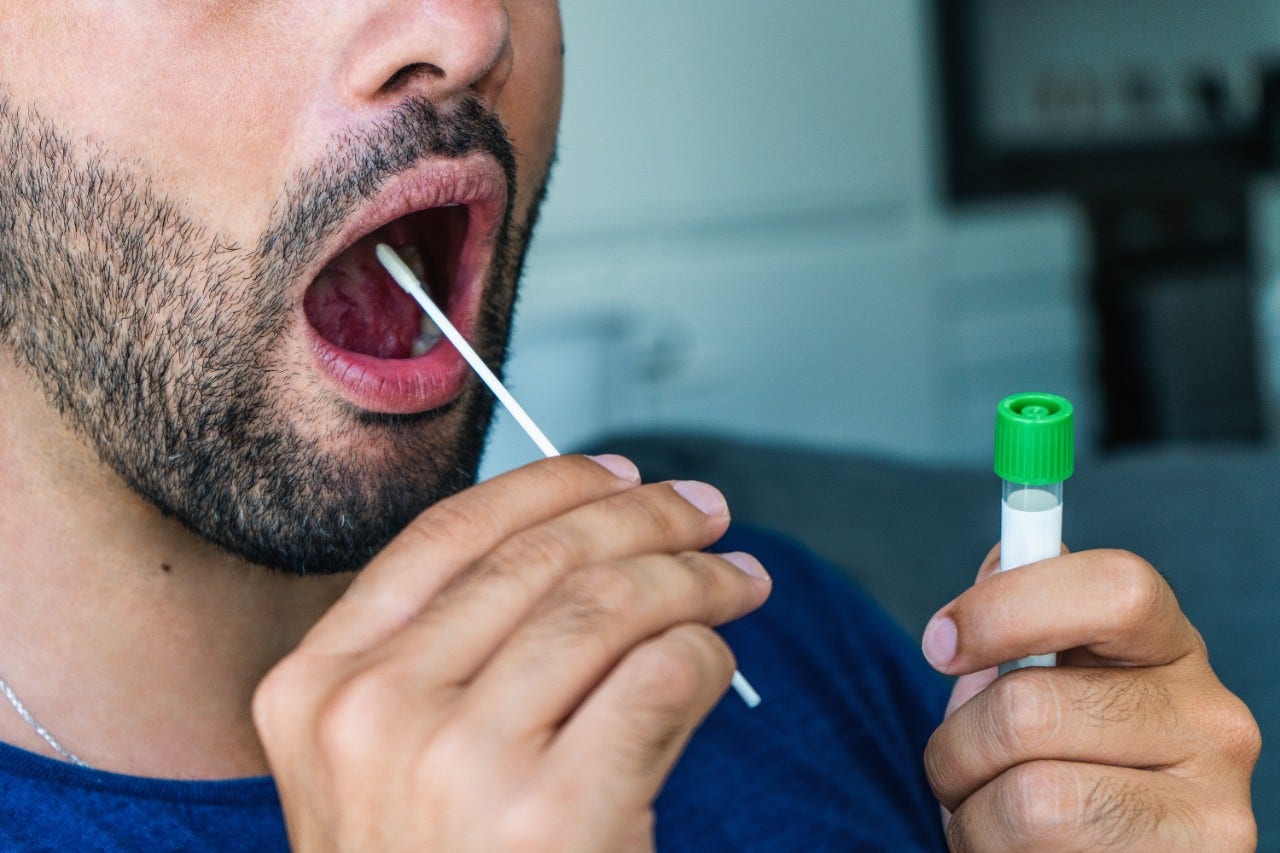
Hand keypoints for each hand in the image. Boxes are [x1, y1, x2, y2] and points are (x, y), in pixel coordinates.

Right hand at [252, 455, 770, 851]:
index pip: (447, 534)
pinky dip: (705, 652)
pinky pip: (660, 676)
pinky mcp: (554, 817)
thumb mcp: (377, 767)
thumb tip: (579, 539)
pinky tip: (716, 660)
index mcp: (317, 686)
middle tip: (706, 514)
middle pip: (540, 558)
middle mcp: (375, 713)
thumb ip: (441, 658)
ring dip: (692, 578)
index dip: (549, 486)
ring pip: (608, 604)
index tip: (620, 476)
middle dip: (643, 518)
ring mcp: (459, 765)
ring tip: (738, 580)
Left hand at [922, 545, 1259, 850]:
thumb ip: (1018, 615)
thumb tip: (1000, 564)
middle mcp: (1213, 721)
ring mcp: (1215, 811)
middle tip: (957, 767)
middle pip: (1029, 710)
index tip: (939, 645)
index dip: (1006, 607)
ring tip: (991, 818)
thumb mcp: (1035, 677)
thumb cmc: (1052, 758)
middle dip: (956, 747)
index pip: (1114, 589)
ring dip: (972, 815)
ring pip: (1031, 799)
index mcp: (1170, 647)